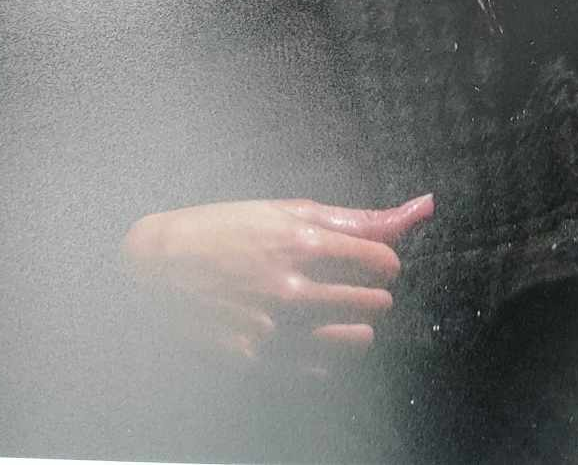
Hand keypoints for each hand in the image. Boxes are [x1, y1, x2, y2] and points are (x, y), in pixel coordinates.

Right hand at [121, 193, 433, 374]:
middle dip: (370, 293)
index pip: (383, 260)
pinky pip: (320, 372)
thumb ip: (361, 217)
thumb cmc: (225, 230)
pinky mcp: (254, 363)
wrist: (152, 268)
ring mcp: (272, 329)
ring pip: (356, 341)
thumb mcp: (289, 211)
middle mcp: (291, 287)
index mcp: (301, 242)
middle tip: (346, 287)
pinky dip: (322, 356)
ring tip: (330, 315)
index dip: (382, 262)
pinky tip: (305, 337)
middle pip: (375, 302)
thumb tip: (425, 206)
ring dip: (353, 327)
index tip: (368, 263)